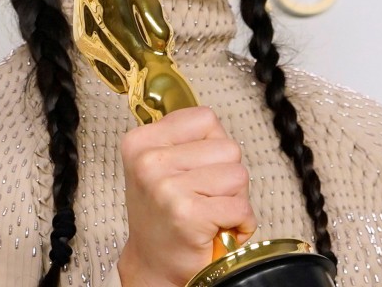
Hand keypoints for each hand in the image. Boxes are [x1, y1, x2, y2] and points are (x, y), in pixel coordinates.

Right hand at [116, 107, 256, 286]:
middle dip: (227, 175)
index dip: (213, 145)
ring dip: (233, 199)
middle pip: (228, 148)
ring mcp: (166, 187)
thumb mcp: (162, 164)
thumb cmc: (164, 214)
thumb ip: (187, 139)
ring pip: (238, 175)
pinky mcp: (187, 213)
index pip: (206, 118)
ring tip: (209, 212)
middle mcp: (149, 161)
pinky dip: (240, 222)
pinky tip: (217, 228)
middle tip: (203, 197)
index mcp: (142, 141)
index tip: (196, 169)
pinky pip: (240, 207)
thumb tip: (216, 126)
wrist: (153, 264)